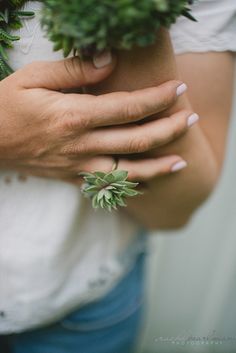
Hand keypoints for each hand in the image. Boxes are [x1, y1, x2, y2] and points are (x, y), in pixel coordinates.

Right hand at [0, 53, 195, 183]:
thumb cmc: (7, 106)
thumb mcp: (33, 77)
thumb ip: (74, 71)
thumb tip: (110, 62)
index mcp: (74, 116)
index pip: (128, 107)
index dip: (157, 97)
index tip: (178, 89)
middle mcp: (81, 145)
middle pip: (136, 140)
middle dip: (169, 130)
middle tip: (191, 120)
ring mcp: (78, 166)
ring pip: (128, 171)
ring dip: (158, 167)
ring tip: (181, 163)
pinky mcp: (72, 178)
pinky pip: (109, 187)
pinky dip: (132, 186)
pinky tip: (147, 182)